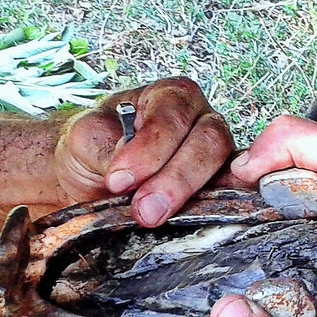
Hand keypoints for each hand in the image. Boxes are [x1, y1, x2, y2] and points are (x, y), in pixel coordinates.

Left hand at [52, 77, 235, 225]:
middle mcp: (200, 120)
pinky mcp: (219, 189)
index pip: (173, 114)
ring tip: (154, 217)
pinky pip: (231, 197)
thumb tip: (128, 166)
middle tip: (143, 209)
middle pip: (209, 142)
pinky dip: (221, 207)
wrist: (90, 176)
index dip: (150, 148)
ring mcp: (214, 157)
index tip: (118, 179)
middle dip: (176, 178)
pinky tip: (201, 219)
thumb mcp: (85, 137)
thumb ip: (105, 146)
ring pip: (225, 172)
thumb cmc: (93, 145)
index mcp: (170, 96)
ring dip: (191, 198)